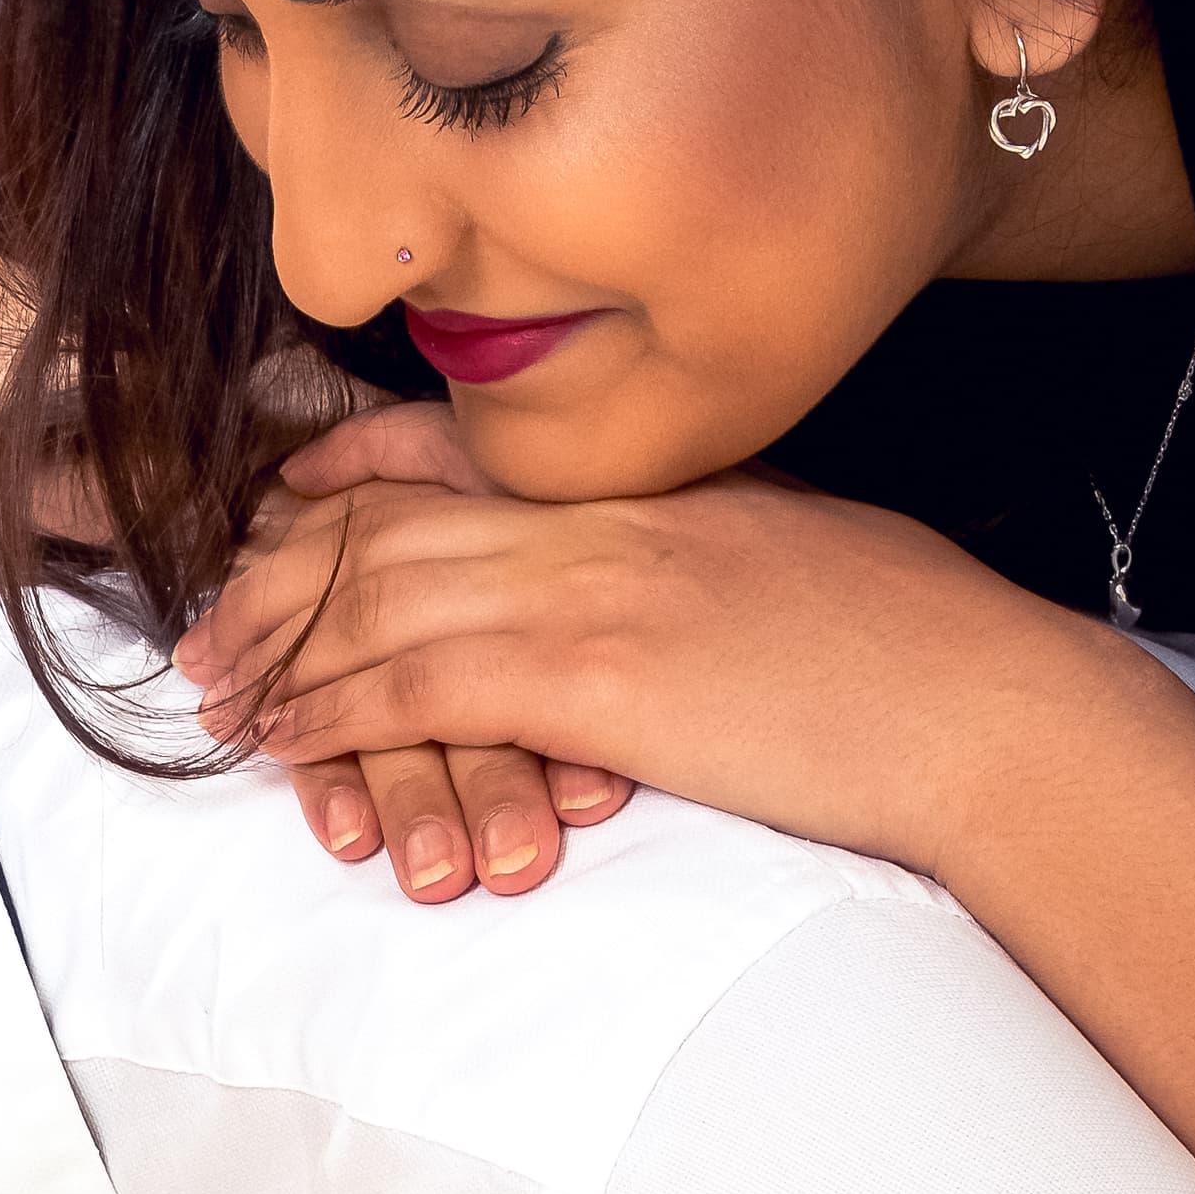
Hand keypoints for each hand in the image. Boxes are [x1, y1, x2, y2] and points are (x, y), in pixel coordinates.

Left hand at [181, 405, 1055, 899]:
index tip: (282, 507)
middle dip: (279, 573)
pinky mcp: (593, 681)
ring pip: (381, 600)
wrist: (988, 706)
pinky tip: (279, 737)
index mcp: (648, 483)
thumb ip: (710, 546)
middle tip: (206, 620)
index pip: (460, 456)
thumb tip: (680, 566)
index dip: (347, 480)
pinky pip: (418, 687)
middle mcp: (602, 520)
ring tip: (209, 690)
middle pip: (391, 524)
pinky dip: (332, 711)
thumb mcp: (797, 555)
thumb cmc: (922, 651)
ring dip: (278, 650)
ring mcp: (593, 591)